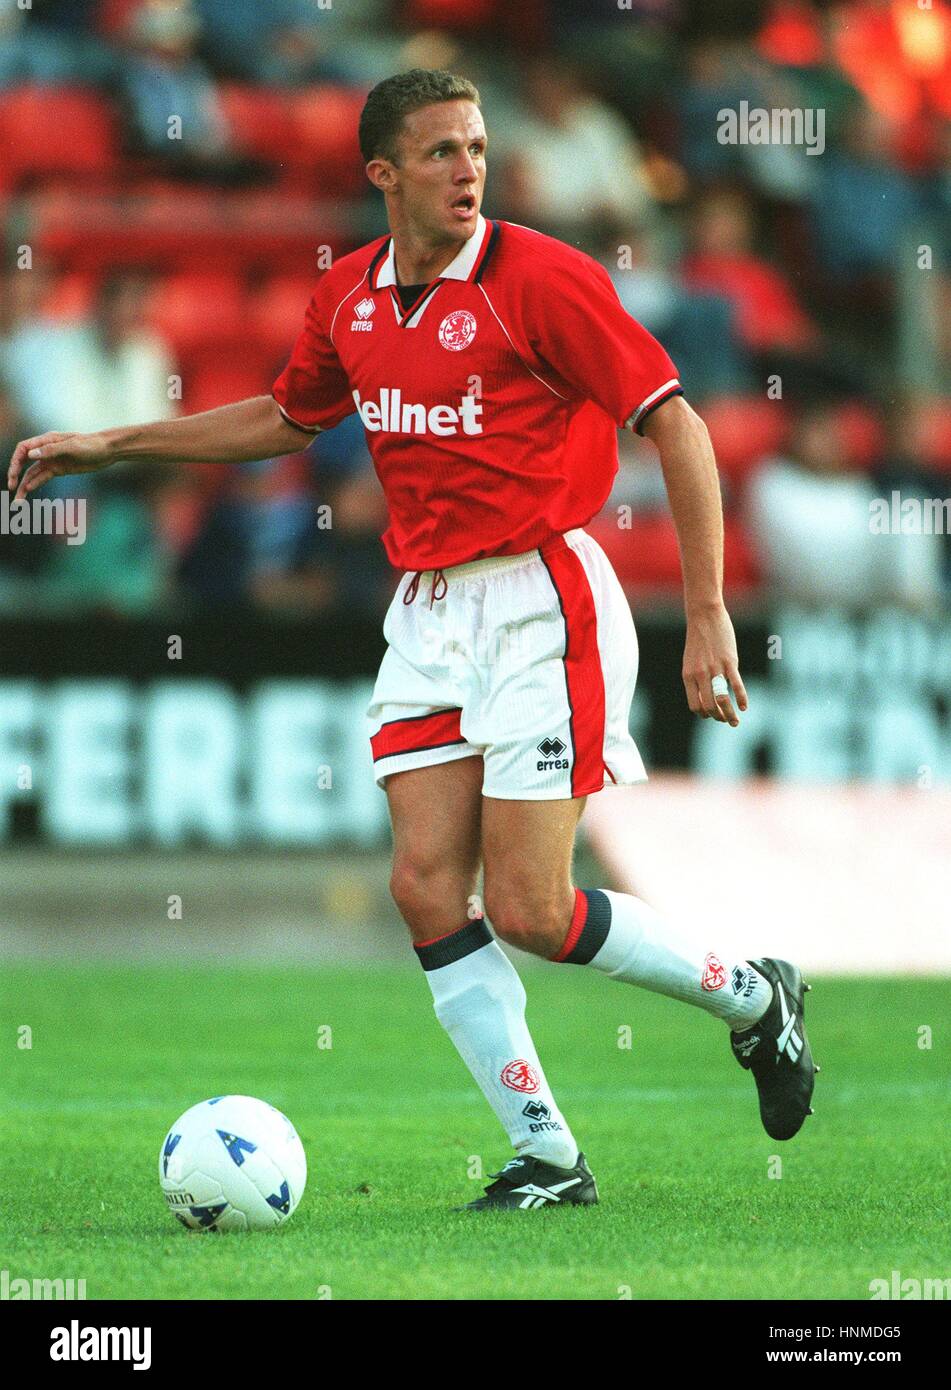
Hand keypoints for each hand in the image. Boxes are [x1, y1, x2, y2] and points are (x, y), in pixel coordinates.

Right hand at [7, 431, 114, 501]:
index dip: (15, 460)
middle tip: (11, 488)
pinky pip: (43, 477)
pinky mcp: (60, 469)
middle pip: (24, 462)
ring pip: (33, 473)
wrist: (108, 450)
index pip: (24, 448)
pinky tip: (29, 491)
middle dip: (15, 474)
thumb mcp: (72, 446)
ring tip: (18, 500)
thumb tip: (30, 455)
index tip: (13, 474)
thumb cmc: (91, 445)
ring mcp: (53, 460)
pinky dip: (35, 484)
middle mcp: (47, 450)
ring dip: (24, 485)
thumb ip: (51, 450)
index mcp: (47, 440)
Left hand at [682, 601, 747, 725]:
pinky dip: (742, 699)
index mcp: (688, 676)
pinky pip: (736, 685)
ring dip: (729, 715)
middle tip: (726, 720)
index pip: (695, 705)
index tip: (713, 715)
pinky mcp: (729, 662)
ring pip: (722, 700)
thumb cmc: (699, 639)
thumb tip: (707, 694)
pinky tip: (744, 706)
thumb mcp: (691, 660)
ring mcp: (715, 669)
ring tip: (735, 721)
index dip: (704, 714)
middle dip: (718, 717)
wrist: (704, 616)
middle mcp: (700, 675)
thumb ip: (697, 677)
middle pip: (709, 707)